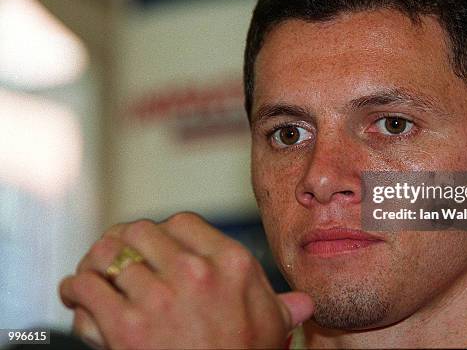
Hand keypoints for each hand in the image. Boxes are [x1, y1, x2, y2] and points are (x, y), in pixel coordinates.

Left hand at [59, 213, 313, 348]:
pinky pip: (88, 287)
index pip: (183, 222)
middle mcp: (195, 272)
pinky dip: (75, 287)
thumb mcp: (271, 330)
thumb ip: (282, 307)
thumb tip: (303, 303)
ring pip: (110, 255)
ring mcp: (159, 298)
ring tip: (92, 271)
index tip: (154, 245)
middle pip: (142, 231)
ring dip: (95, 262)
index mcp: (231, 263)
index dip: (163, 231)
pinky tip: (76, 293)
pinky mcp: (126, 328)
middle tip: (119, 255)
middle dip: (127, 241)